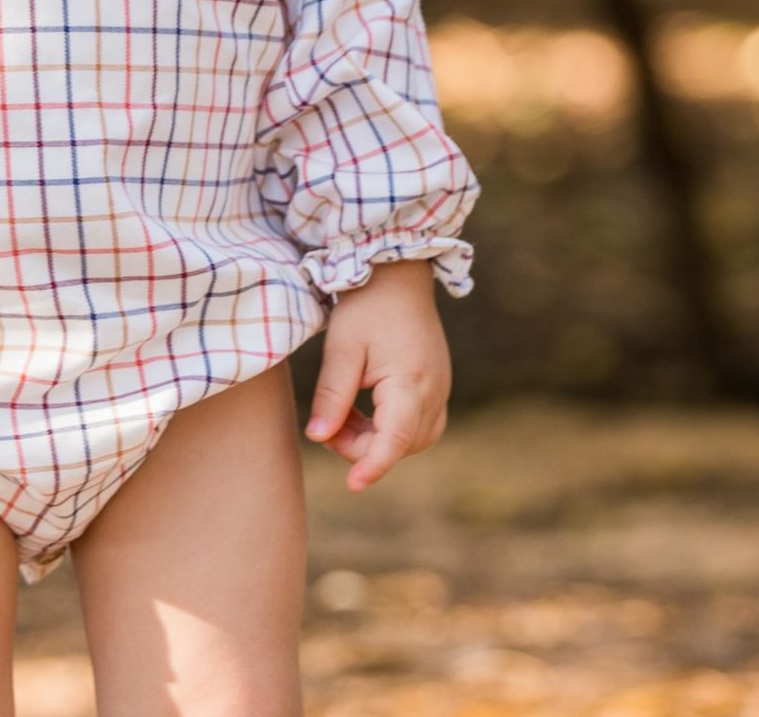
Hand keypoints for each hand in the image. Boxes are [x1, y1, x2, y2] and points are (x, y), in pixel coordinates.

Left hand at [304, 257, 451, 491]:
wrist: (397, 273)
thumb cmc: (366, 306)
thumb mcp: (341, 349)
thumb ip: (332, 396)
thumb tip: (318, 438)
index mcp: (410, 382)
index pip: (395, 440)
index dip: (374, 466)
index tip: (353, 485)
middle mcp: (433, 391)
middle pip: (402, 444)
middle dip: (363, 447)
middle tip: (328, 424)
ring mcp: (440, 388)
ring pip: (414, 439)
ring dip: (378, 439)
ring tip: (345, 414)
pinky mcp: (437, 383)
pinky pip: (420, 424)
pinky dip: (392, 428)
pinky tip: (365, 409)